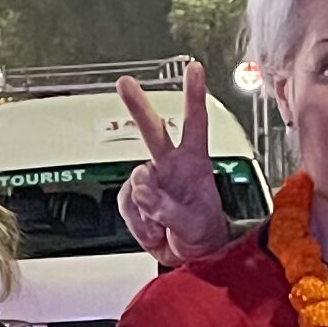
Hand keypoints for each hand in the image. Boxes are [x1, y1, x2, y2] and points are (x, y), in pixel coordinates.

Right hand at [113, 72, 233, 263]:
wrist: (191, 257)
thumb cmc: (203, 235)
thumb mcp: (193, 223)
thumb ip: (167, 206)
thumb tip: (142, 189)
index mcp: (194, 164)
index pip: (195, 124)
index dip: (194, 96)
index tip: (193, 69)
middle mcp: (171, 166)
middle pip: (153, 131)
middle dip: (138, 106)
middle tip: (124, 83)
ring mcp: (151, 181)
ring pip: (136, 181)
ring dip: (146, 208)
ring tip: (164, 225)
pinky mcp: (134, 199)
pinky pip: (126, 204)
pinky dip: (138, 223)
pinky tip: (153, 229)